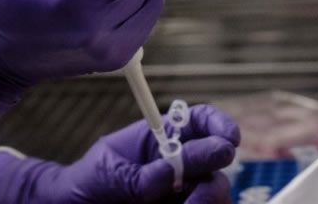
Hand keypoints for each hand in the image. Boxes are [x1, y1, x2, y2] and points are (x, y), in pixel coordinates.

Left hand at [0, 104, 240, 203]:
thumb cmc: (88, 182)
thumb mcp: (108, 172)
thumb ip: (139, 175)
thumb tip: (172, 172)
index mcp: (161, 138)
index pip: (200, 121)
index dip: (219, 124)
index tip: (229, 138)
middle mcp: (179, 164)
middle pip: (217, 160)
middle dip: (214, 169)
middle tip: (200, 185)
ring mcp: (183, 192)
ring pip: (216, 192)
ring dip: (207, 198)